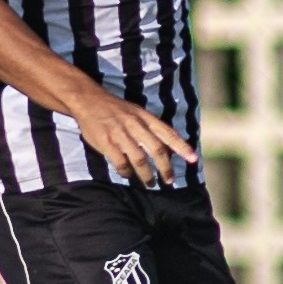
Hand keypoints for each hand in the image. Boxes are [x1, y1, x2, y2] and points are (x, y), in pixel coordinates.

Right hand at [71, 93, 197, 187]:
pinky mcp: (106, 142)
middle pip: (156, 149)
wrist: (88, 100)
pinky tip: (127, 175)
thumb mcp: (137, 113)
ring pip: (139, 159)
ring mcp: (120, 134)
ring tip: (150, 183)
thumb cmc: (116, 109)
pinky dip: (126, 171)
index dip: (182, 147)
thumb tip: (169, 148)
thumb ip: (152, 129)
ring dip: (146, 174)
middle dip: (165, 168)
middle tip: (169, 181)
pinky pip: (120, 162)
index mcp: (145, 117)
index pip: (168, 133)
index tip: (193, 159)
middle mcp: (135, 125)